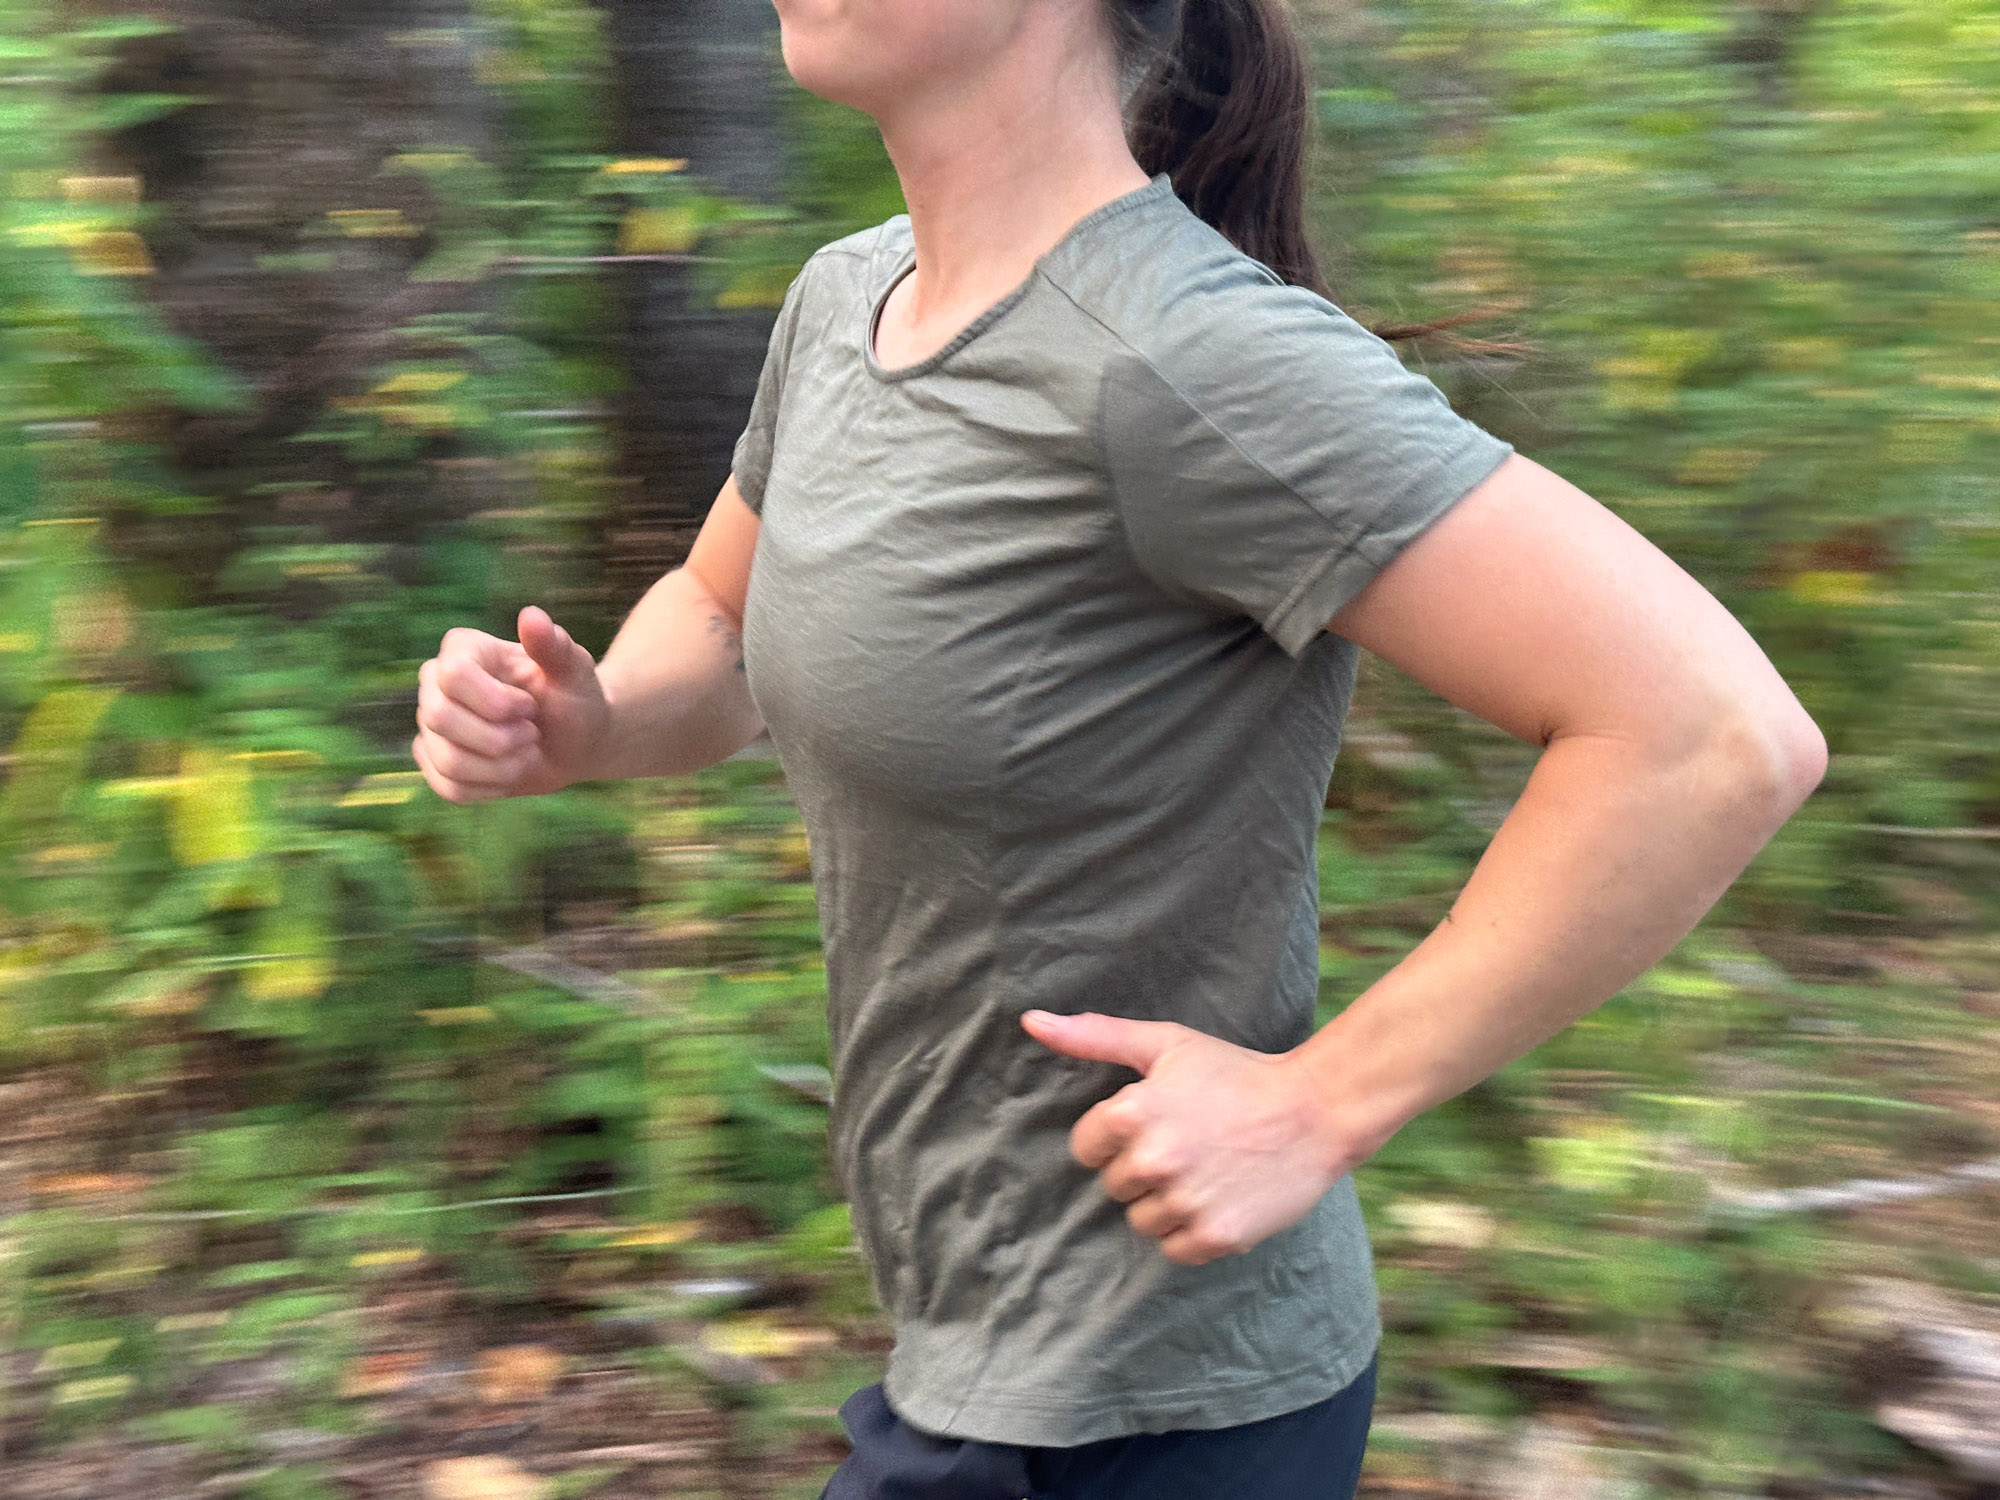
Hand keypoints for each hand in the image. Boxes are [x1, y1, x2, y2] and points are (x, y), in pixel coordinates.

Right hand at [412, 605, 611, 801]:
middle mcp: (436, 681)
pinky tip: (510, 771)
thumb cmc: (575, 700)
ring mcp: (431, 723)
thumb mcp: (575, 673)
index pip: (454, 676)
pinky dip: (489, 788)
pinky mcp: (434, 760)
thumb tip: (532, 616)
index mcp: (464, 649)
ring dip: (500, 768)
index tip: (530, 707)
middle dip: (498, 738)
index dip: (497, 703)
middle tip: (531, 735)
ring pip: (446, 759)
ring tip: (526, 753)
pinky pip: (448, 787)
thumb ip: (554, 646)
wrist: (576, 742)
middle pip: (438, 717)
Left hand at [1020, 1010, 1366, 1266]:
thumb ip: (1093, 1036)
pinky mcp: (1215, 1237)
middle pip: (1114, 1186)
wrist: (1316, 1110)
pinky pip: (1175, 1250)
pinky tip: (1219, 1198)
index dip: (1116, 1137)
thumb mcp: (1165, 1043)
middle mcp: (1154, 1160)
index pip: (1085, 1148)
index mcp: (1132, 1113)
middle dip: (1142, 1169)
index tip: (1154, 1124)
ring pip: (1142, 1221)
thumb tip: (1030, 1021)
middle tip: (1188, 1145)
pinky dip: (1193, 1232)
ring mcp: (1185, 1202)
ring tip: (1206, 1170)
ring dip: (1166, 1204)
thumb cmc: (1234, 1073)